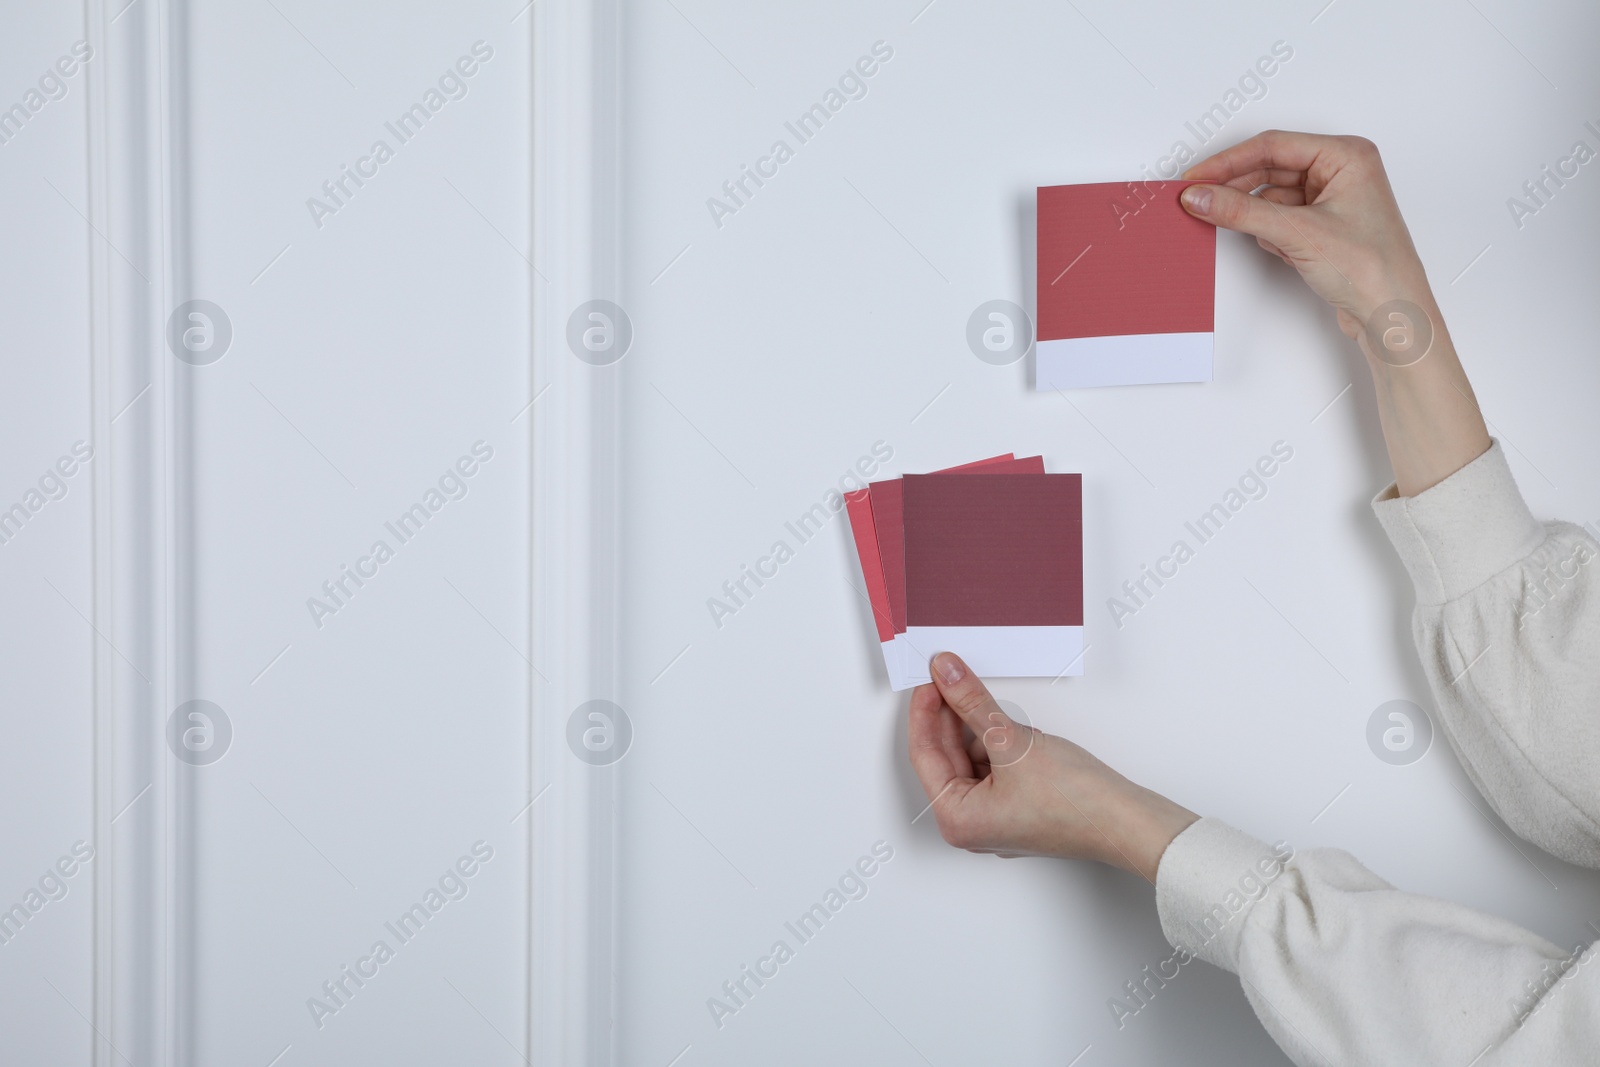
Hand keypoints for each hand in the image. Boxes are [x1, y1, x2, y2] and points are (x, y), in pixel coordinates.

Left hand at [906, 652, 1197, 881]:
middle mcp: (971, 826)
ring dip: (980, 730)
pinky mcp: (1017, 810)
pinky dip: (999, 746)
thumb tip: (947, 675)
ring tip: (993, 706)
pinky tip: (1015, 730)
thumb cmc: (1074, 802)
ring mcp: (995, 820)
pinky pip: (994, 769)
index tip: (930, 680)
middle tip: (953, 678)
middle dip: (952, 717)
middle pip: (947, 757)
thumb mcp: (1012, 741)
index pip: (924, 755)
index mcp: (957, 820)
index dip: (924, 712)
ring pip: (972, 761)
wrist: (1126, 822)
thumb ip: (972, 703)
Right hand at [1179, 130, 1489, 495]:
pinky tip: (1261, 242)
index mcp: (1347, 156)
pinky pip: (1278, 217)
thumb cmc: (1374, 270)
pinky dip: (1263, 229)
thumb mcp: (1298, 234)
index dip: (1228, 161)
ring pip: (1271, 194)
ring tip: (1220, 220)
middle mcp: (1341, 173)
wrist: (1392, 316)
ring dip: (1248, 209)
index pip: (1274, 146)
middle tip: (1197, 197)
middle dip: (1234, 185)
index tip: (1195, 177)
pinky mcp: (1322, 228)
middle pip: (1270, 167)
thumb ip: (1242, 211)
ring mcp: (1331, 201)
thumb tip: (1202, 196)